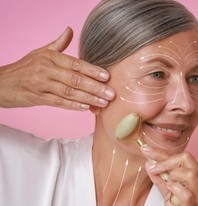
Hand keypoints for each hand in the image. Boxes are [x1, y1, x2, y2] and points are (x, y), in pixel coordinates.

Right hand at [0, 27, 114, 109]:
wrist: (1, 82)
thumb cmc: (25, 67)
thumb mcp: (40, 52)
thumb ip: (58, 44)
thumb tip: (70, 30)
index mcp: (50, 57)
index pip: (75, 64)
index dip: (92, 70)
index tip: (107, 76)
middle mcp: (46, 70)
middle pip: (75, 79)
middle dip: (95, 87)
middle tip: (111, 94)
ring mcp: (41, 85)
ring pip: (69, 92)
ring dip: (89, 98)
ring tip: (103, 103)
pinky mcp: (37, 98)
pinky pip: (59, 103)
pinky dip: (73, 105)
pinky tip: (86, 107)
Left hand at [141, 145, 197, 205]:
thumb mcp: (169, 193)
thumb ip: (161, 178)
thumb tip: (149, 163)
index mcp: (197, 178)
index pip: (182, 157)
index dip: (161, 152)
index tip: (146, 149)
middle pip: (188, 158)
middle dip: (166, 159)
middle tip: (153, 166)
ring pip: (189, 173)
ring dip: (171, 175)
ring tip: (166, 185)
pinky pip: (185, 193)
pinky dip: (174, 188)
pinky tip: (170, 192)